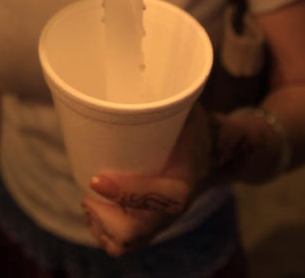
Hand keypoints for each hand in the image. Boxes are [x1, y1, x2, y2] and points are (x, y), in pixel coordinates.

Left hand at [81, 104, 213, 256]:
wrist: (215, 152)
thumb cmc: (194, 126)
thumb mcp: (187, 108)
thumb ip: (165, 97)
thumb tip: (135, 60)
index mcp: (184, 180)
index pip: (159, 198)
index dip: (127, 194)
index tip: (96, 179)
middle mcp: (173, 208)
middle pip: (136, 232)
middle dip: (106, 217)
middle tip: (89, 192)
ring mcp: (161, 221)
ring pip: (126, 243)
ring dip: (101, 226)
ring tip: (89, 201)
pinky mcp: (150, 223)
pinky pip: (125, 243)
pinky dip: (104, 232)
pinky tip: (95, 208)